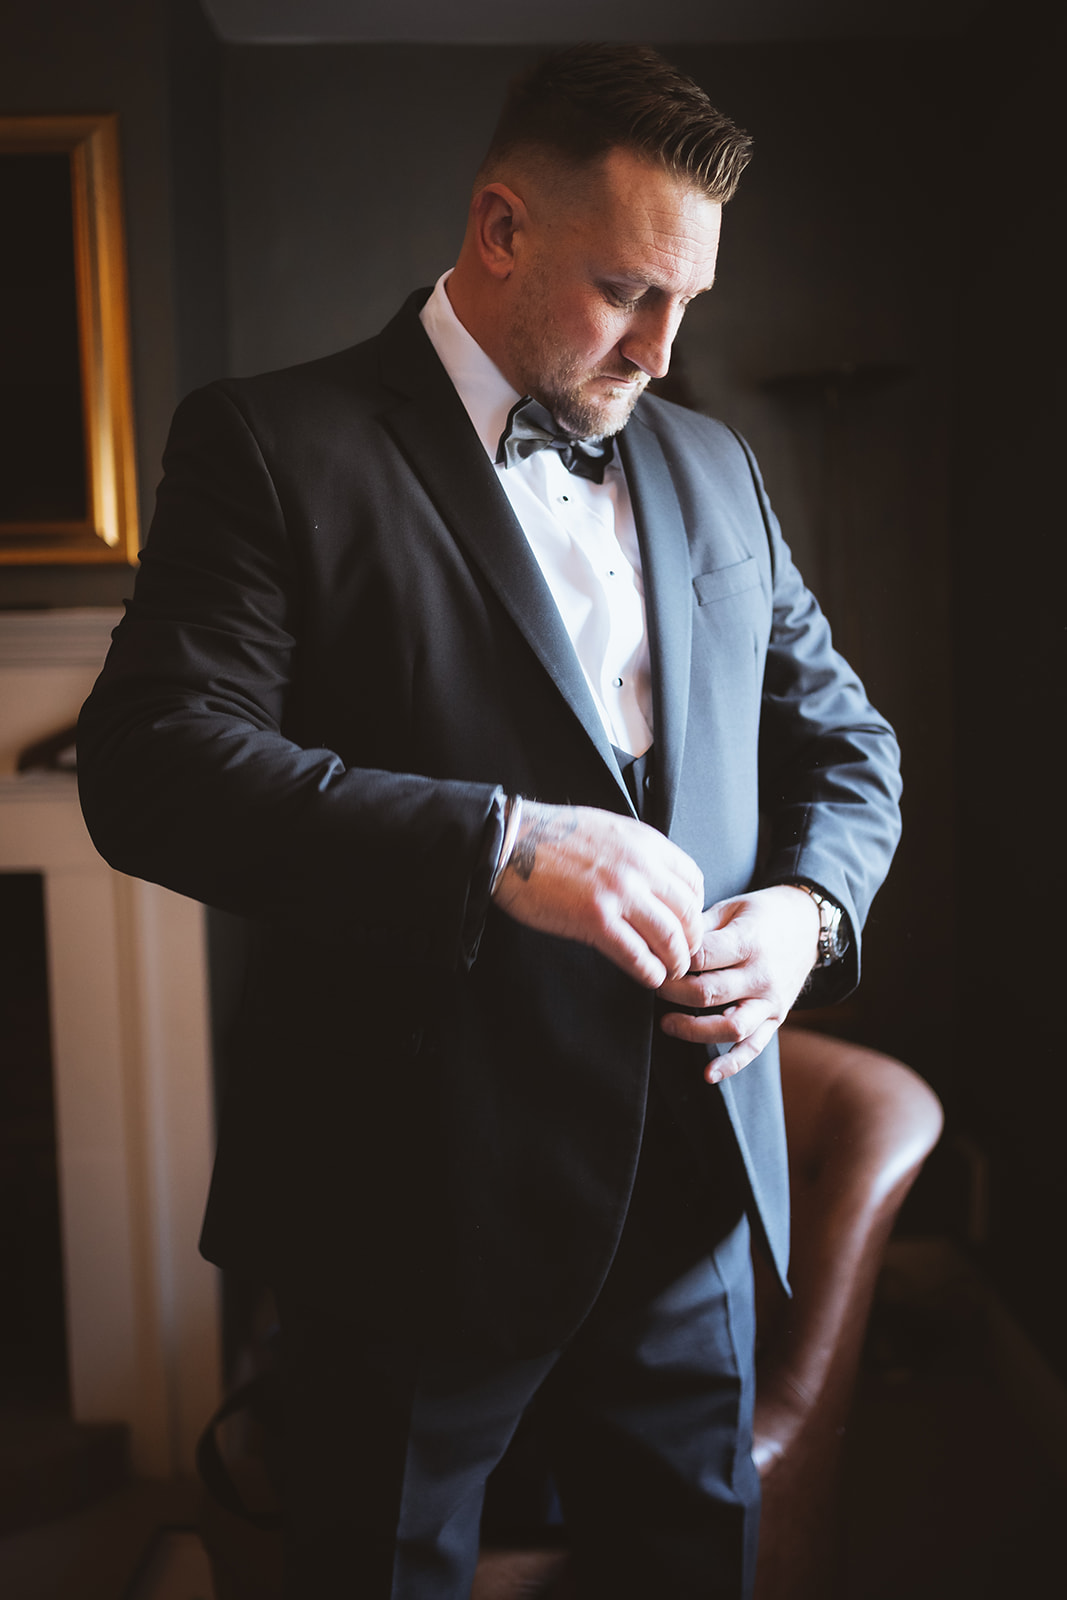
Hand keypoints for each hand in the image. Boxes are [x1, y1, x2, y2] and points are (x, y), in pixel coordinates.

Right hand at [491, 799, 704, 988]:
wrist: (511, 841)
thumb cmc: (551, 835)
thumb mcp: (609, 829)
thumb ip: (636, 852)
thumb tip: (654, 879)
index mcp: (644, 842)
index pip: (693, 880)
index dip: (696, 907)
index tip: (687, 923)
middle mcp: (639, 866)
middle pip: (688, 912)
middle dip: (691, 940)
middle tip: (684, 955)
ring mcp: (619, 893)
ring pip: (670, 937)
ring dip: (675, 961)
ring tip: (670, 971)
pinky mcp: (595, 919)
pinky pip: (637, 954)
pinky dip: (649, 971)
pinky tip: (649, 977)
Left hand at [658, 885, 820, 1080]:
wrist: (809, 925)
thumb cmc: (762, 914)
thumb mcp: (731, 908)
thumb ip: (700, 927)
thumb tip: (663, 943)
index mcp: (748, 941)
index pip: (701, 957)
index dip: (672, 962)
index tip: (655, 961)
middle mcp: (761, 975)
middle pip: (708, 993)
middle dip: (672, 994)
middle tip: (654, 988)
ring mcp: (770, 1001)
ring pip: (730, 1027)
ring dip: (693, 1030)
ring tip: (667, 1023)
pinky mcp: (776, 1018)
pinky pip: (753, 1047)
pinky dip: (731, 1064)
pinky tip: (708, 1074)